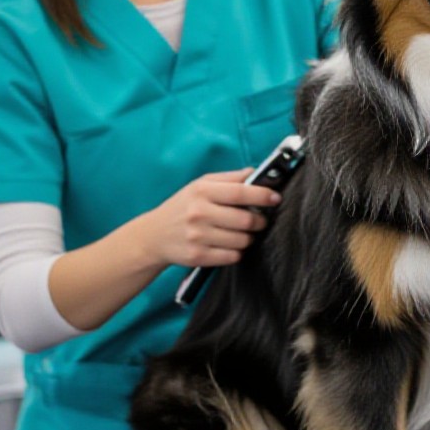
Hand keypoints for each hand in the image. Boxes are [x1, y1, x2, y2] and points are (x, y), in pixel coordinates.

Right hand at [144, 170, 281, 269]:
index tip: (275, 198)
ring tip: (241, 233)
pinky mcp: (197, 256)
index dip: (262, 195)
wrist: (153, 235)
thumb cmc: (182, 207)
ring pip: (242, 240)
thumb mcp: (200, 186)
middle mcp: (199, 213)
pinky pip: (232, 256)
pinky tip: (229, 245)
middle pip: (245, 219)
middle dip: (259, 221)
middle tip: (259, 220)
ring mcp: (197, 236)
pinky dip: (237, 252)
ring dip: (249, 238)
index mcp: (201, 191)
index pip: (240, 192)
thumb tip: (255, 173)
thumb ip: (229, 179)